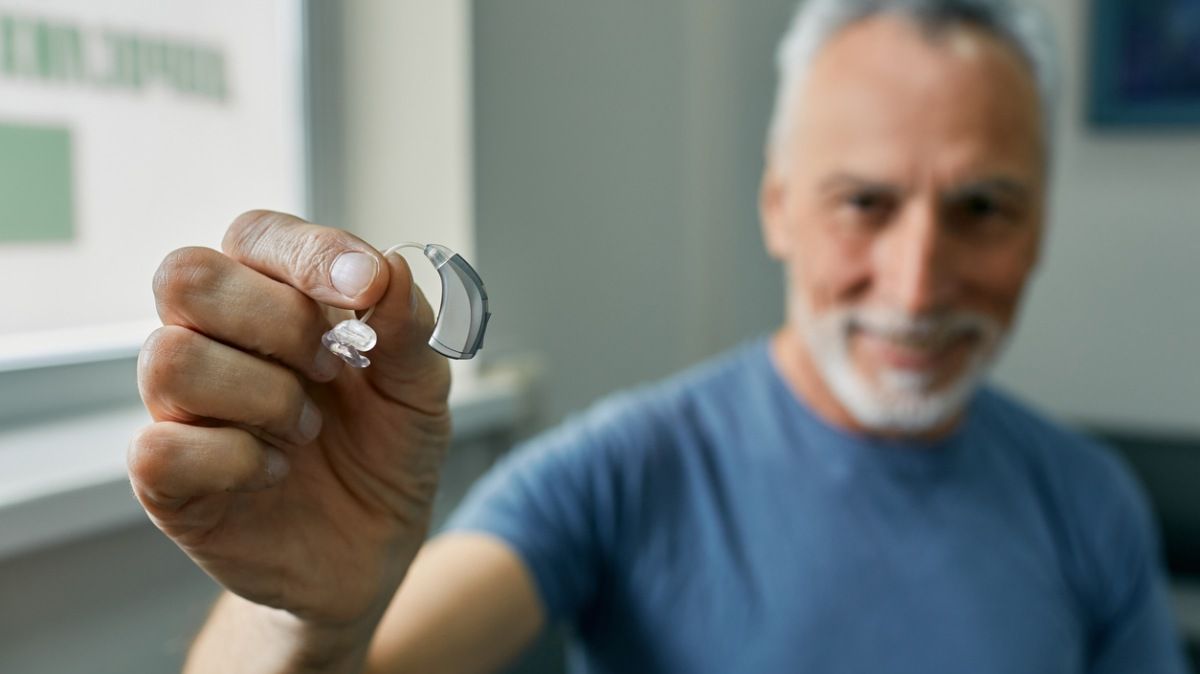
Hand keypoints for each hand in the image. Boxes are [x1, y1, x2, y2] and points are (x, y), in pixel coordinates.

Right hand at [128, 210, 450, 632]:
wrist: (375, 547)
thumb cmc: (386, 450)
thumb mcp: (420, 388)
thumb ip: (407, 328)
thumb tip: (388, 268)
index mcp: (271, 296)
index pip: (255, 234)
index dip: (307, 252)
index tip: (367, 287)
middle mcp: (213, 339)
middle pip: (186, 276)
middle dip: (278, 320)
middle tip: (332, 368)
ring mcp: (181, 407)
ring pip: (170, 358)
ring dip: (264, 396)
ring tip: (308, 430)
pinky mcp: (166, 480)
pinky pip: (160, 448)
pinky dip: (237, 460)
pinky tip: (275, 472)